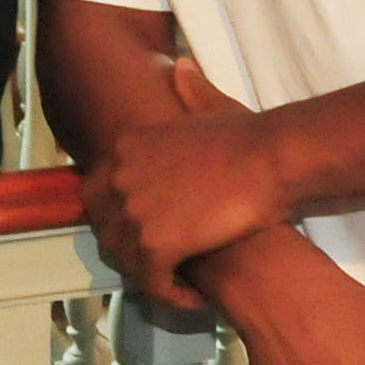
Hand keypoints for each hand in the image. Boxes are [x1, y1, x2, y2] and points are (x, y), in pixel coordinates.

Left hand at [75, 69, 287, 297]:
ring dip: (154, 280)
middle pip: (106, 232)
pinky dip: (173, 296)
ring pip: (128, 262)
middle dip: (132, 255)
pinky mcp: (155, 243)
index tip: (148, 236)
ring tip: (184, 285)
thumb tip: (179, 66)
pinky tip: (198, 298)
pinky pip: (152, 283)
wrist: (268, 158)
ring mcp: (132, 210)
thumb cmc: (248, 137)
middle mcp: (117, 176)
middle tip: (166, 268)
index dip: (118, 222)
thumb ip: (186, 93)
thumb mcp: (207, 105)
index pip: (96, 196)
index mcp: (124, 146)